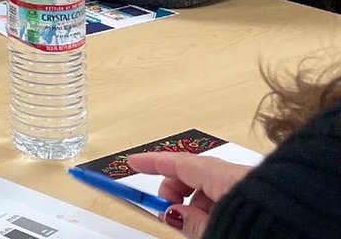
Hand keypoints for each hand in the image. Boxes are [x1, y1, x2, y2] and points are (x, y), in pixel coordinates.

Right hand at [126, 153, 250, 236]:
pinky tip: (213, 225)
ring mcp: (251, 187)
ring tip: (194, 228)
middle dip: (175, 190)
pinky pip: (227, 195)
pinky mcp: (260, 200)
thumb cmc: (258, 228)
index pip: (180, 163)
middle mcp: (239, 175)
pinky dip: (212, 206)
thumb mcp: (215, 230)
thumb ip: (191, 221)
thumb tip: (173, 213)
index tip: (133, 162)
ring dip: (195, 203)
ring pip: (211, 187)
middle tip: (166, 212)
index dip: (153, 162)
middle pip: (194, 173)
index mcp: (226, 177)